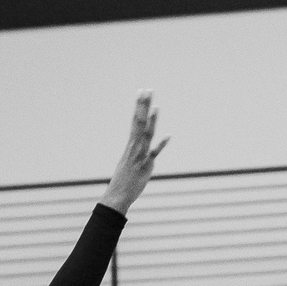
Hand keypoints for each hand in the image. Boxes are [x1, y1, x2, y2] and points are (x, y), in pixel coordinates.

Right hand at [99, 92, 167, 215]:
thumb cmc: (124, 180)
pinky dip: (161, 145)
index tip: (141, 92)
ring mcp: (139, 155)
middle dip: (143, 105)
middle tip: (147, 90)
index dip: (139, 105)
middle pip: (139, 122)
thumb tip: (145, 151)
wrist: (117, 195)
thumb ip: (138, 154)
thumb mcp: (130, 162)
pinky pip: (154, 154)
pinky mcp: (145, 166)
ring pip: (146, 134)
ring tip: (156, 106)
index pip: (135, 120)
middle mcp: (134, 147)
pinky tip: (169, 136)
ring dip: (151, 120)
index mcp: (131, 144)